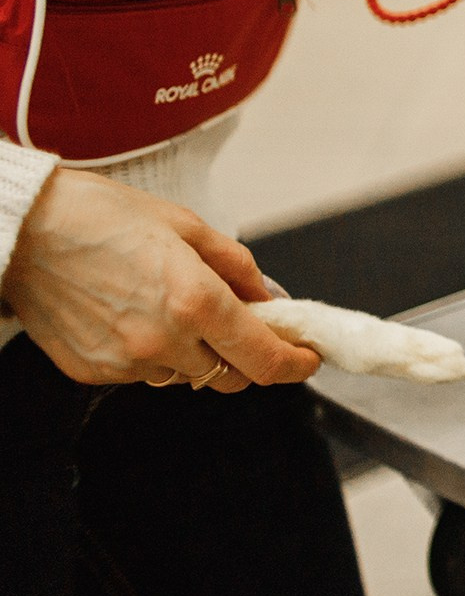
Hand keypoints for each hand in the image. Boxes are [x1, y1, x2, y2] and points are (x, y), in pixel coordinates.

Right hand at [1, 169, 322, 389]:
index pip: (265, 359)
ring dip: (197, 355)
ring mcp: (125, 362)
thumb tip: (266, 297)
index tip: (306, 357)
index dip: (295, 364)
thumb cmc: (99, 217)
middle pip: (231, 378)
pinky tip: (134, 317)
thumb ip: (237, 268)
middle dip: (247, 357)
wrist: (24, 231)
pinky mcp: (92, 372)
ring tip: (171, 309)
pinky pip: (142, 375)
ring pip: (186, 377)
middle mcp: (164, 339)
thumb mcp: (187, 226)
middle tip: (243, 327)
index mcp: (196, 301)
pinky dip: (153, 355)